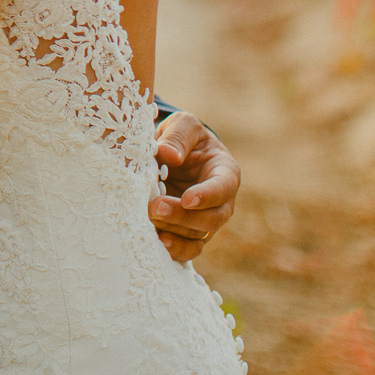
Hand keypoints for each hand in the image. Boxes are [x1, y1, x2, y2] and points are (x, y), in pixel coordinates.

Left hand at [149, 112, 239, 262]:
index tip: (188, 198)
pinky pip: (188, 249)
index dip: (207, 195)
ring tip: (149, 221)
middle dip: (184, 216)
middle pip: (212, 218)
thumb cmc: (183, 138)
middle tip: (155, 207)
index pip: (224, 187)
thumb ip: (178, 136)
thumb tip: (168, 154)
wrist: (175, 156)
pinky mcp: (191, 233)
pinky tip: (157, 242)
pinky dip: (175, 249)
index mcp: (225, 172)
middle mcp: (222, 201)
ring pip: (197, 235)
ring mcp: (207, 220)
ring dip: (173, 231)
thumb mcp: (183, 125)